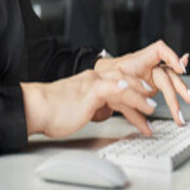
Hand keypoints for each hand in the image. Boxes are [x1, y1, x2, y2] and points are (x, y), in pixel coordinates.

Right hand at [21, 66, 157, 138]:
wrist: (37, 108)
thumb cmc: (52, 110)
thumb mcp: (77, 108)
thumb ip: (90, 106)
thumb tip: (100, 112)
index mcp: (90, 82)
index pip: (116, 81)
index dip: (132, 87)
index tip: (142, 97)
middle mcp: (93, 79)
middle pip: (124, 77)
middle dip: (140, 87)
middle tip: (152, 97)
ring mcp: (92, 84)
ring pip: (123, 82)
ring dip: (140, 94)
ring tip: (151, 106)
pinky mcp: (90, 92)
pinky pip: (114, 89)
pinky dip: (128, 91)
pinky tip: (137, 96)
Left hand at [94, 41, 189, 125]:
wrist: (101, 77)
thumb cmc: (107, 79)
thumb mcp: (114, 92)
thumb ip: (131, 109)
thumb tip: (147, 128)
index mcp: (138, 61)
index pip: (158, 50)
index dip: (171, 57)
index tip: (180, 69)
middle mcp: (148, 66)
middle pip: (166, 74)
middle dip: (178, 87)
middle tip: (188, 99)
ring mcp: (151, 75)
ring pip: (169, 80)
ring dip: (180, 91)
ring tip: (189, 100)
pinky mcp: (153, 84)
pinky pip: (167, 83)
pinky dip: (177, 80)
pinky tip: (185, 72)